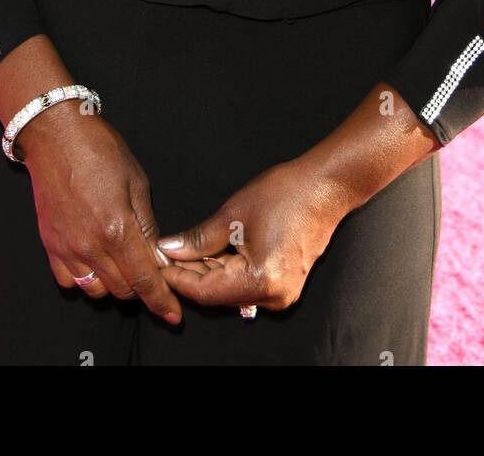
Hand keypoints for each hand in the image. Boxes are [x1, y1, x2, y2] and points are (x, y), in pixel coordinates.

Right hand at [19, 100, 182, 324]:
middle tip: (150, 271)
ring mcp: (67, 247)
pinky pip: (69, 281)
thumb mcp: (137, 181)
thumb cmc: (100, 150)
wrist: (55, 135)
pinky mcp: (49, 244)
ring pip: (96, 290)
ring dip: (114, 284)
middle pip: (122, 289)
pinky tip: (95, 260)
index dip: (161, 300)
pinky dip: (86, 279)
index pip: (144, 279)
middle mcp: (90, 245)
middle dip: (141, 287)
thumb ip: (148, 224)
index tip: (173, 314)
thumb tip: (159, 255)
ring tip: (122, 263)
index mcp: (117, 228)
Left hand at [154, 158, 347, 311]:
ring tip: (183, 249)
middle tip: (166, 254)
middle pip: (217, 294)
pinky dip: (226, 269)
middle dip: (189, 273)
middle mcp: (273, 296)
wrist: (327, 187)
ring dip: (207, 271)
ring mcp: (282, 293)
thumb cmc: (286, 194)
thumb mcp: (233, 213)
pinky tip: (210, 250)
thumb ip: (198, 238)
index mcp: (259, 281)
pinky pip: (246, 283)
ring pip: (230, 289)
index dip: (176, 277)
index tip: (156, 262)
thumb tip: (169, 250)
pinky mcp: (285, 284)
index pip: (204, 291)